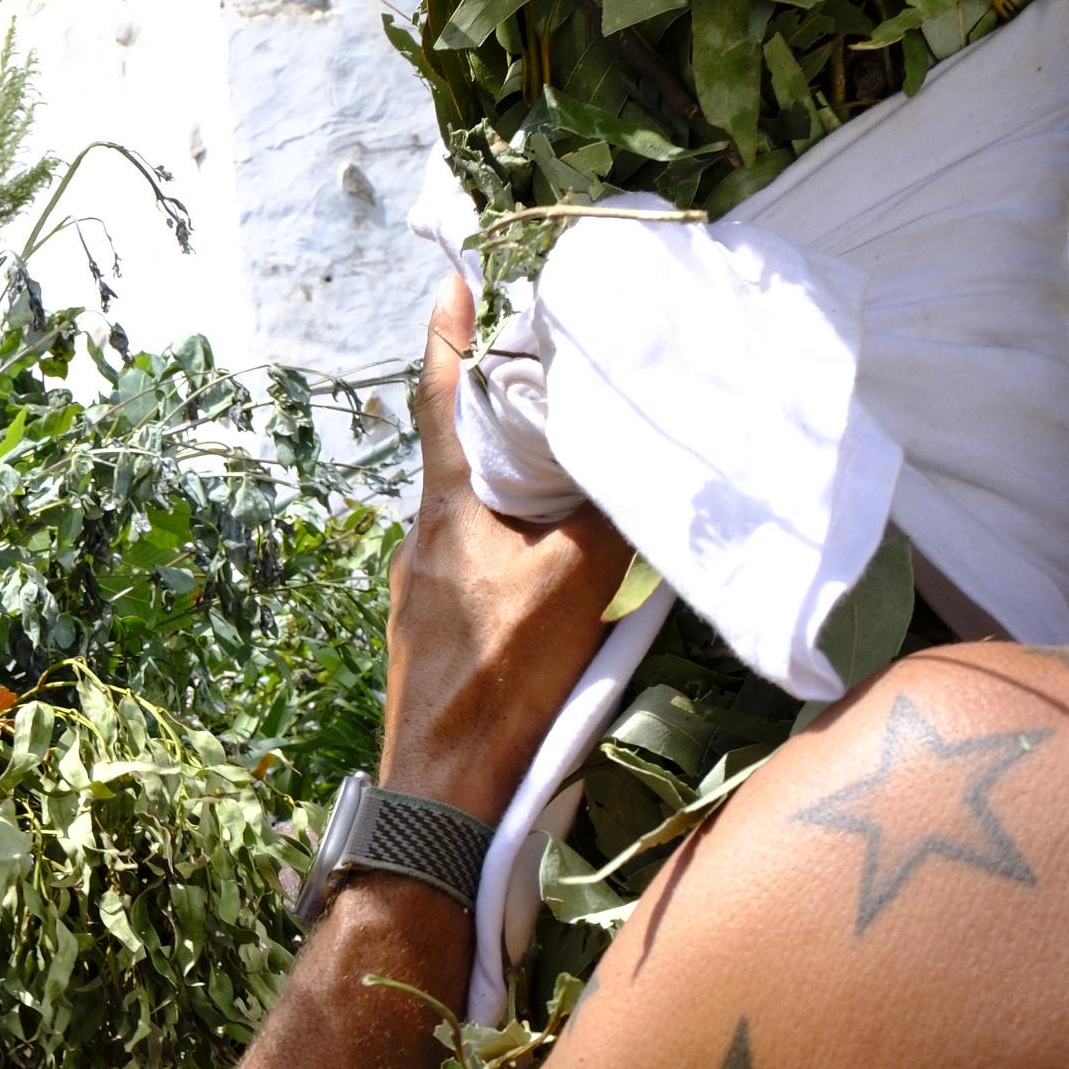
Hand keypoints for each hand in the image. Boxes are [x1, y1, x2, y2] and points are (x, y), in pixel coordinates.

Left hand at [381, 275, 634, 819]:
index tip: (452, 278)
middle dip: (509, 408)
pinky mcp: (434, 629)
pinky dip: (515, 537)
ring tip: (572, 461)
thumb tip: (644, 464)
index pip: (446, 399)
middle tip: (554, 367)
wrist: (442, 790)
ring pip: (477, 508)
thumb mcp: (576, 583)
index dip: (450, 335)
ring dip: (519, 480)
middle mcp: (423, 538)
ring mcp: (423, 586)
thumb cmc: (502, 684)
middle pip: (467, 449)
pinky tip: (555, 557)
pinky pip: (479, 557)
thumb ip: (607, 514)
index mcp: (447, 510)